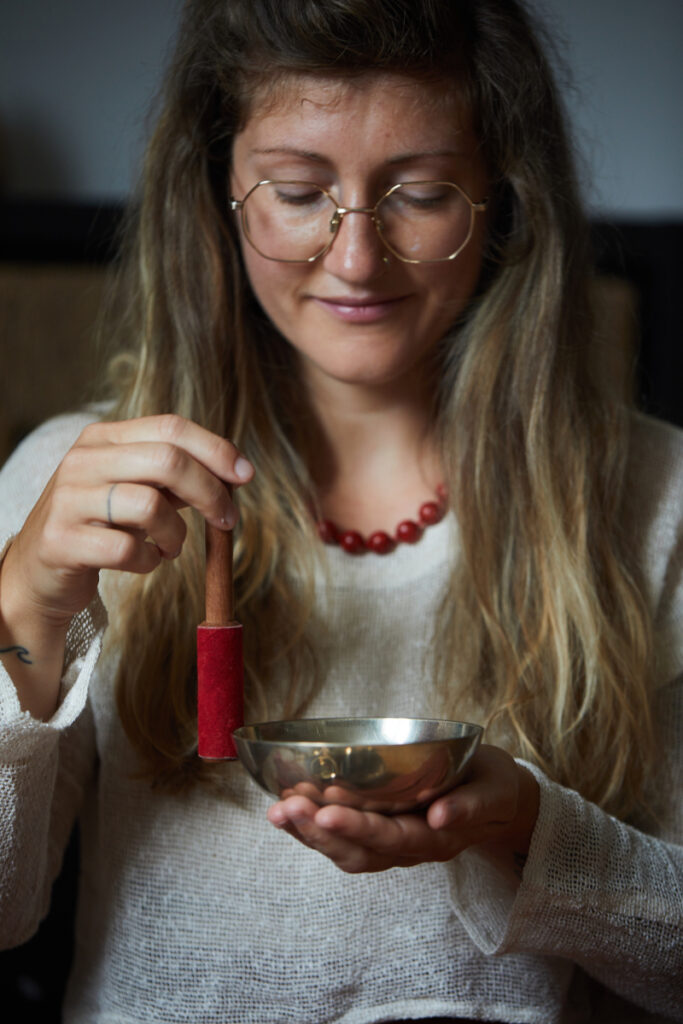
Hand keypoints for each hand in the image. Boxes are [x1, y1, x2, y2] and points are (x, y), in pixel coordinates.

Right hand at [0, 415, 252, 715]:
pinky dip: (149, 561)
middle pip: (166, 461)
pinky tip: (144, 561)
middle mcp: (82, 460)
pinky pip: (128, 549)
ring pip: (150, 506)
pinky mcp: (62, 540)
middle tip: (227, 520)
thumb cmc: (100, 526)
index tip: (245, 475)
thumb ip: (176, 477)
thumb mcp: (135, 489)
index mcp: (103, 438)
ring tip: (171, 547)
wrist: (39, 572)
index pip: (171, 427)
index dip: (216, 449)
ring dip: (176, 535)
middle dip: (209, 492)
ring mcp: (68, 499)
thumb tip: (234, 473)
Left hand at [267, 744, 539, 874]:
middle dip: (321, 832)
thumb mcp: (495, 788)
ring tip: (278, 811)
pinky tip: (287, 811)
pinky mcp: (382, 838)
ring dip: (310, 835)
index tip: (329, 811)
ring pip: (348, 854)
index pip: (396, 839)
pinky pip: (345, 844)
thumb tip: (440, 816)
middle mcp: (412, 850)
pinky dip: (313, 831)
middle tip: (287, 807)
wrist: (499, 801)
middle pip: (362, 853)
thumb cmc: (491, 785)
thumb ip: (472, 804)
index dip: (360, 829)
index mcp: (441, 838)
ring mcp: (395, 848)